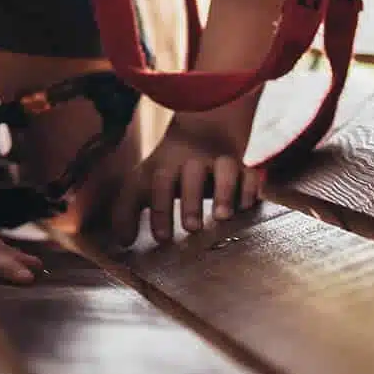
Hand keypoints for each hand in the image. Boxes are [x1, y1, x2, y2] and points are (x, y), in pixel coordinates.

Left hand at [109, 114, 262, 245]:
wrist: (202, 132)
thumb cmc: (168, 171)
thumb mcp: (143, 184)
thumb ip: (127, 211)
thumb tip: (123, 242)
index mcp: (166, 165)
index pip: (159, 183)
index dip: (159, 210)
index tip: (162, 238)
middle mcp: (193, 161)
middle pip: (191, 173)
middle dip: (191, 200)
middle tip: (191, 228)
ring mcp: (220, 162)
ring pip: (225, 169)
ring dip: (224, 192)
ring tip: (222, 217)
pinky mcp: (243, 168)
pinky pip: (250, 174)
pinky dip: (249, 190)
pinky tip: (245, 208)